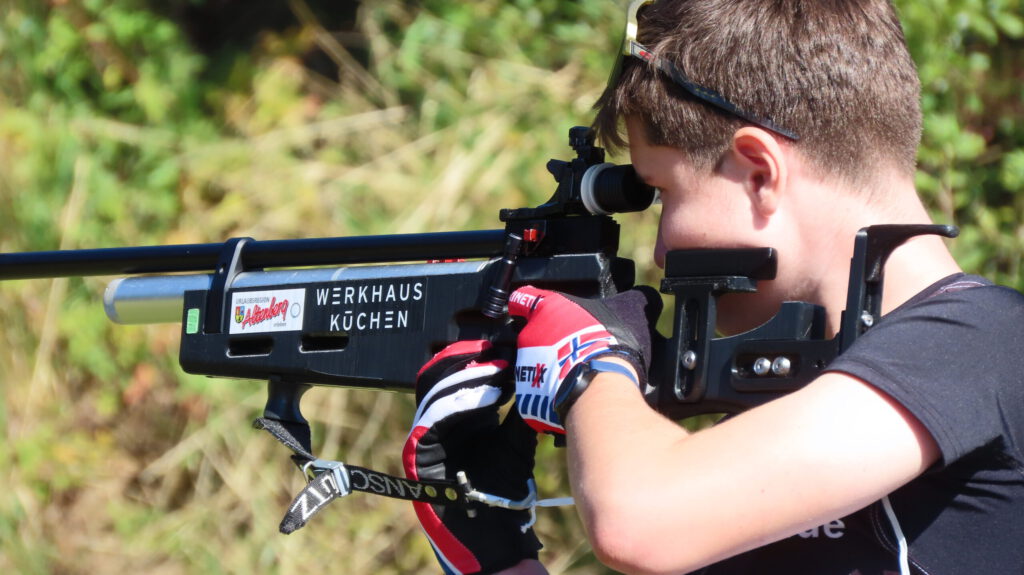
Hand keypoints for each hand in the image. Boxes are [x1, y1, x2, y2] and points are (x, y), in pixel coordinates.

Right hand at [403, 340, 541, 573]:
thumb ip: (518, 411)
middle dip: (469, 355)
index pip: (460, 371)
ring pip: (436, 388)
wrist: (491, 537)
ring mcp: (425, 435)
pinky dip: (462, 401)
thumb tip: (538, 376)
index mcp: (459, 416)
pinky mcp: (419, 451)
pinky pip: (435, 416)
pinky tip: (489, 393)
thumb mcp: (515, 443)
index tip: (509, 341)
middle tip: (499, 344)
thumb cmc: (502, 493)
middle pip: (442, 372)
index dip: (481, 354)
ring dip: (468, 373)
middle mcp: (438, 421)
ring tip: (497, 364)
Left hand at [507, 286, 660, 433]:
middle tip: (574, 350)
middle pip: (531, 335)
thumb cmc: (610, 345)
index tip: (532, 308)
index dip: (526, 302)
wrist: (600, 388)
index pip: (523, 298)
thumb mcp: (629, 309)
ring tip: (576, 375)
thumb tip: (644, 295)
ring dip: (550, 369)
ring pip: (533, 365)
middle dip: (548, 342)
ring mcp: (525, 367)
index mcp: (547, 308)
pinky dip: (550, 395)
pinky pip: (537, 393)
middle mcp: (529, 335)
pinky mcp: (527, 396)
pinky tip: (572, 394)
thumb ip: (630, 298)